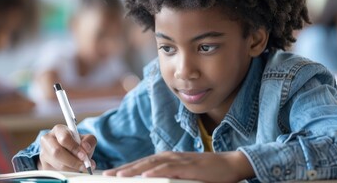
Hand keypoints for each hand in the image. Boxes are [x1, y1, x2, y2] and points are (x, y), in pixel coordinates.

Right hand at [38, 124, 96, 171]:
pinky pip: (55, 172)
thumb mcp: (86, 139)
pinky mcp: (44, 165)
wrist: (68, 150)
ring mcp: (44, 153)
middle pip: (57, 152)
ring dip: (72, 168)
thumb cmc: (76, 143)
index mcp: (58, 130)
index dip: (74, 148)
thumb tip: (86, 148)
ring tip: (81, 167)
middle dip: (73, 161)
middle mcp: (48, 139)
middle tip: (84, 164)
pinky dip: (67, 172)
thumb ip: (89, 141)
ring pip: (57, 164)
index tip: (83, 155)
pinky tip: (73, 169)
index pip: (64, 138)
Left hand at [103, 151, 254, 182]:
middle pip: (143, 163)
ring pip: (152, 165)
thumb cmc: (207, 171)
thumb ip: (169, 175)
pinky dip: (156, 172)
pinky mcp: (189, 167)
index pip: (143, 164)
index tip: (111, 174)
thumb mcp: (184, 173)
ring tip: (119, 176)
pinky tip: (145, 176)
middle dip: (124, 169)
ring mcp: (179, 160)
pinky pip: (169, 169)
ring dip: (134, 170)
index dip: (126, 168)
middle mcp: (170, 157)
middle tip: (106, 175)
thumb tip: (151, 180)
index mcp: (168, 158)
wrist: (230, 164)